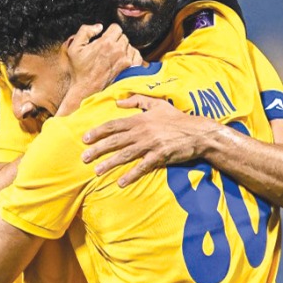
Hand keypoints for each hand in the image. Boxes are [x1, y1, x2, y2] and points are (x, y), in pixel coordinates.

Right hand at [65, 24, 142, 100]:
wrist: (86, 89)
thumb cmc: (80, 71)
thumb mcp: (74, 47)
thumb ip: (85, 31)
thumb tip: (98, 27)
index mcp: (106, 43)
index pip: (116, 27)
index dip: (109, 31)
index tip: (105, 37)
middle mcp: (118, 50)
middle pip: (123, 36)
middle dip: (116, 39)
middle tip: (107, 48)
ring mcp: (126, 60)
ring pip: (130, 45)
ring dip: (123, 48)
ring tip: (113, 55)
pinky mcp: (130, 69)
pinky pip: (137, 56)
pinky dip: (131, 56)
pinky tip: (123, 59)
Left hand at [82, 95, 209, 186]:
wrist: (198, 132)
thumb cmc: (177, 119)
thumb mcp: (157, 104)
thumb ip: (137, 100)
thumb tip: (118, 102)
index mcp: (140, 119)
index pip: (114, 125)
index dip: (98, 132)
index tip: (85, 139)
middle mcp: (142, 131)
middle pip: (115, 141)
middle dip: (98, 149)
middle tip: (84, 158)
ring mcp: (151, 144)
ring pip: (125, 154)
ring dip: (109, 163)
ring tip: (97, 171)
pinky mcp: (160, 156)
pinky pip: (142, 167)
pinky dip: (131, 174)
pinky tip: (121, 182)